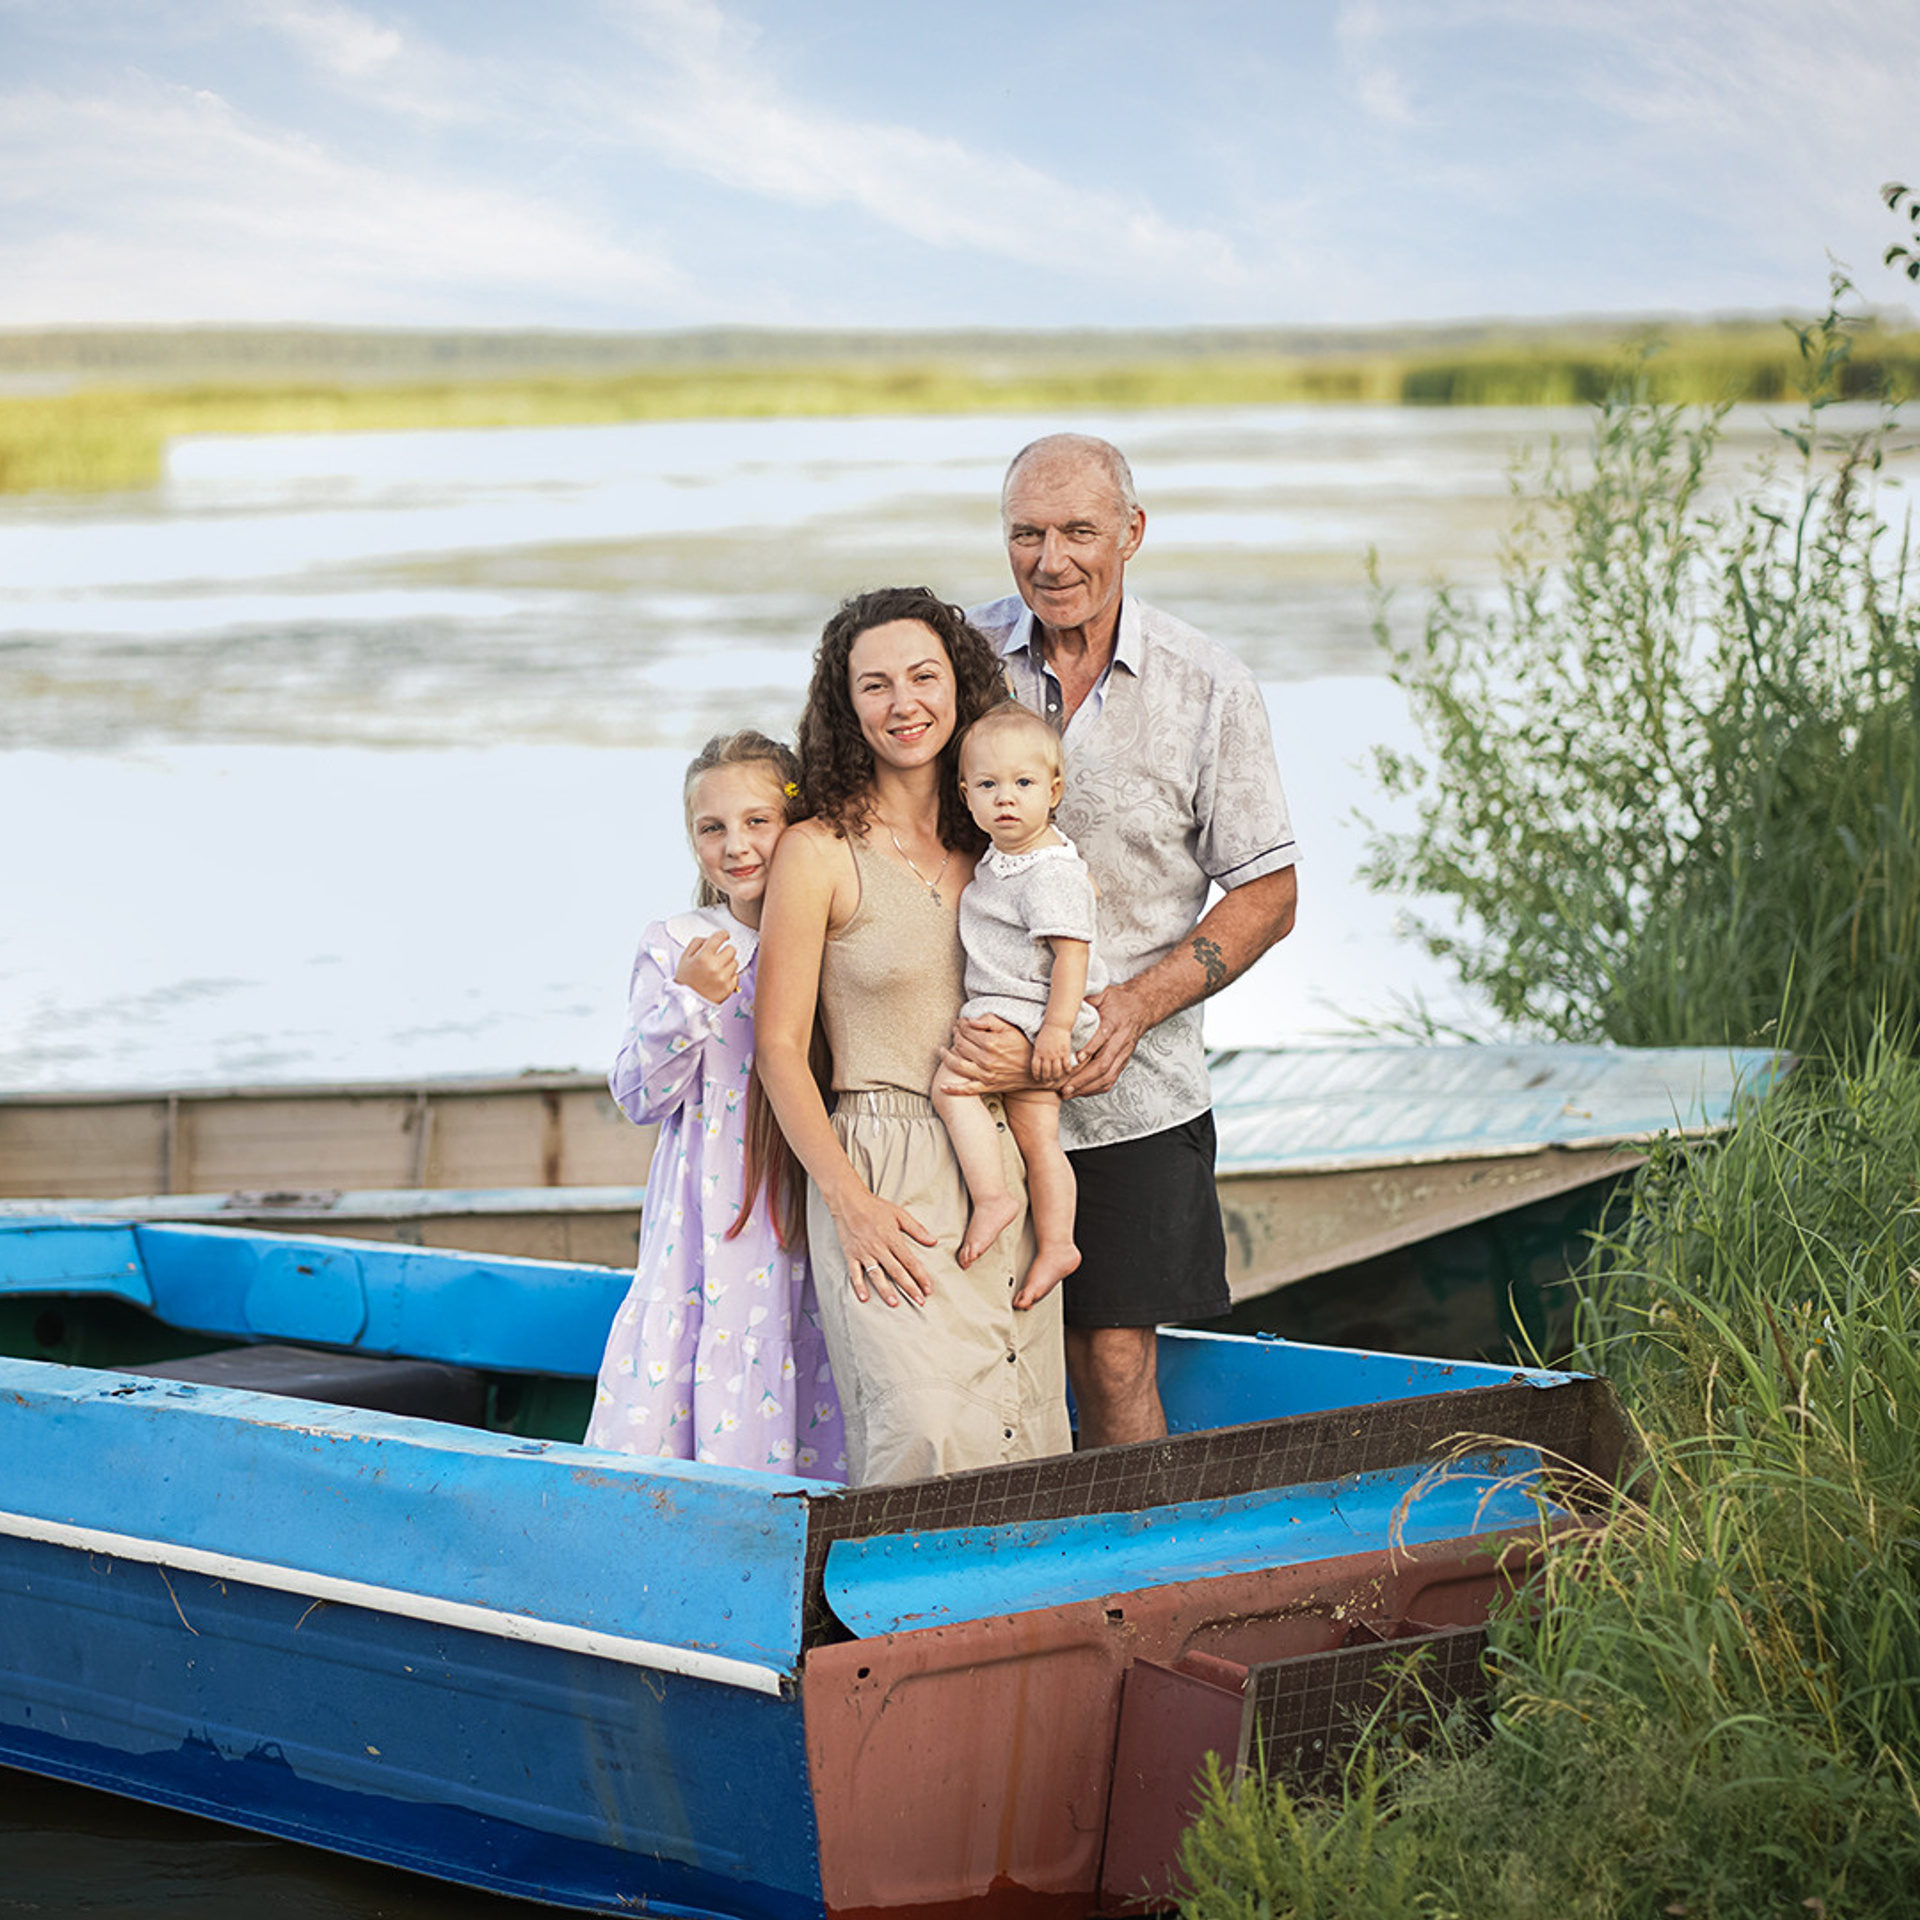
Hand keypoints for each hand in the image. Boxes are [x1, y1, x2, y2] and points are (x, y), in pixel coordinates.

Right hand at [675, 931, 738, 1005]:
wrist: (687, 1002)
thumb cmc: (685, 979)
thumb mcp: (685, 957)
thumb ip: (697, 943)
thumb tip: (710, 937)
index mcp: (703, 957)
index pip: (719, 937)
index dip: (723, 934)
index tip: (724, 936)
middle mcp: (715, 966)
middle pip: (732, 949)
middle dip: (725, 951)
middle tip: (718, 957)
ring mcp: (723, 978)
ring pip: (735, 962)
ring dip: (728, 964)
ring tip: (717, 970)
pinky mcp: (729, 988)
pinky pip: (736, 976)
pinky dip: (730, 976)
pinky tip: (719, 979)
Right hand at [829, 1184, 938, 1307]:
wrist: (849, 1201)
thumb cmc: (875, 1207)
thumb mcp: (899, 1214)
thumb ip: (916, 1229)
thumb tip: (933, 1241)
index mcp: (892, 1238)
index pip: (910, 1261)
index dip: (921, 1276)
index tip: (928, 1289)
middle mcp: (879, 1247)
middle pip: (897, 1271)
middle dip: (909, 1287)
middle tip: (919, 1301)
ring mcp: (864, 1252)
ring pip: (876, 1275)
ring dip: (886, 1290)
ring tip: (895, 1303)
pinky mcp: (851, 1254)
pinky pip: (854, 1273)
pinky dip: (858, 1286)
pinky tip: (864, 1298)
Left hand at [936, 1014, 1034, 1096]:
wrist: (1036, 1070)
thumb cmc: (1024, 1046)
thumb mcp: (1009, 1028)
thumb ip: (989, 1020)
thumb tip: (970, 1021)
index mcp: (991, 1043)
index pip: (967, 1031)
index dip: (961, 1025)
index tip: (961, 1023)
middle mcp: (986, 1059)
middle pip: (960, 1045)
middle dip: (955, 1036)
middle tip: (955, 1032)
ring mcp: (985, 1075)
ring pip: (957, 1065)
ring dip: (946, 1057)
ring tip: (942, 1051)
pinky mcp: (987, 1086)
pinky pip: (967, 1089)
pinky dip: (953, 1089)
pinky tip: (943, 1086)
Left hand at [1030, 1022, 1076, 1085]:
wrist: (1056, 1025)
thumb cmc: (1046, 1033)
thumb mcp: (1037, 1043)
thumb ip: (1037, 1053)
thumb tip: (1036, 1064)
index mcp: (1038, 1052)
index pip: (1035, 1068)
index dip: (1036, 1076)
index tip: (1037, 1079)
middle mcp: (1046, 1055)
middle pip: (1046, 1072)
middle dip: (1046, 1079)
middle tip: (1047, 1081)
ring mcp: (1056, 1054)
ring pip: (1056, 1071)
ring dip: (1056, 1077)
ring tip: (1056, 1079)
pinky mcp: (1065, 1052)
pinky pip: (1066, 1065)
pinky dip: (1067, 1070)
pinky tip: (1067, 1072)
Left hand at [1058, 981, 1151, 1099]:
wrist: (1142, 1007)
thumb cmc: (1119, 1000)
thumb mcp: (1104, 993)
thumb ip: (1088, 999)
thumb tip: (1068, 1001)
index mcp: (1114, 1023)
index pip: (1103, 1037)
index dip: (1090, 1049)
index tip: (1076, 1058)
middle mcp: (1120, 1041)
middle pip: (1103, 1064)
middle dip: (1083, 1078)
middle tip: (1064, 1087)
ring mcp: (1123, 1054)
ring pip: (1107, 1076)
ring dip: (1087, 1088)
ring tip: (1068, 1094)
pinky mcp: (1123, 1061)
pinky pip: (1111, 1079)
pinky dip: (1095, 1089)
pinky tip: (1081, 1092)